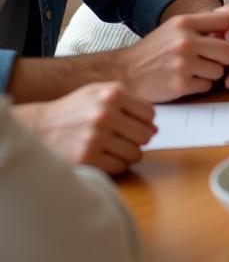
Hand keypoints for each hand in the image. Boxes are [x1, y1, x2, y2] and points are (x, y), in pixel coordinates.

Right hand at [13, 82, 155, 175]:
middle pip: (145, 135)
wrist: (40, 127)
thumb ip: (131, 105)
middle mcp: (105, 114)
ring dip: (127, 154)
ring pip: (135, 154)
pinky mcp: (86, 158)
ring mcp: (95, 137)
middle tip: (123, 139)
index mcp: (112, 94)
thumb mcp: (100, 95)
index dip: (143, 122)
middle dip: (138, 139)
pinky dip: (115, 165)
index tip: (131, 124)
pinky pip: (119, 167)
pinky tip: (103, 156)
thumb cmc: (75, 110)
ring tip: (112, 148)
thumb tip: (156, 129)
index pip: (150, 114)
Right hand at [115, 9, 228, 101]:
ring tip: (193, 70)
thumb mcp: (174, 28)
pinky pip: (207, 86)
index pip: (227, 19)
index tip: (226, 40)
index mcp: (184, 22)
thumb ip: (202, 26)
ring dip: (211, 73)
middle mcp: (184, 41)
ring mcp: (183, 64)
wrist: (124, 73)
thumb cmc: (154, 50)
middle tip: (211, 60)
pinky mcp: (180, 85)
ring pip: (220, 70)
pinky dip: (200, 85)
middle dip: (224, 58)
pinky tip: (185, 81)